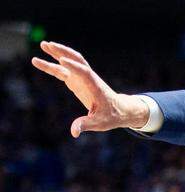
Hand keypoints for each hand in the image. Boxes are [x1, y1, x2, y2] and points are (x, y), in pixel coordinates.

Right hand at [31, 41, 150, 136]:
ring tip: (43, 45)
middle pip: (77, 61)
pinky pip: (65, 70)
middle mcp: (89, 79)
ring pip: (70, 62)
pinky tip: (42, 61)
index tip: (62, 61)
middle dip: (63, 52)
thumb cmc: (112, 116)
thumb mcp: (100, 123)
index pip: (85, 73)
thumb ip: (86, 125)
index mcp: (96, 87)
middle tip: (47, 44)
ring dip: (57, 53)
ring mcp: (83, 79)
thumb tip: (74, 132)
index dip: (75, 67)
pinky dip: (54, 64)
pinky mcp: (78, 81)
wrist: (120, 110)